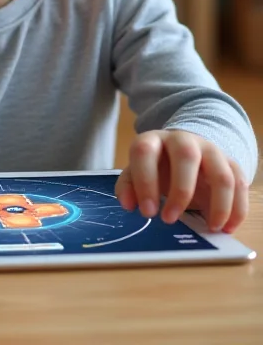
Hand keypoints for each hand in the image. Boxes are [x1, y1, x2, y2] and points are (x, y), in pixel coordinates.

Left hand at [115, 130, 248, 232]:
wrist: (186, 153)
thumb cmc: (158, 167)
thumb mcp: (138, 173)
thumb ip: (129, 186)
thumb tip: (128, 204)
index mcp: (154, 140)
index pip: (145, 152)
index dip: (145, 181)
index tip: (148, 212)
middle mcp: (183, 140)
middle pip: (186, 155)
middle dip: (180, 190)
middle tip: (169, 220)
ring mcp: (210, 150)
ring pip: (221, 174)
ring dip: (218, 205)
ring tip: (210, 229)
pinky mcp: (231, 163)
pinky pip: (240, 185)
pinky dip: (237, 210)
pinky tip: (227, 228)